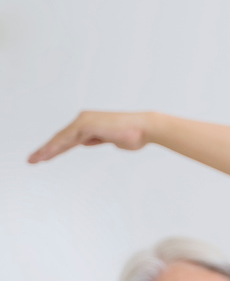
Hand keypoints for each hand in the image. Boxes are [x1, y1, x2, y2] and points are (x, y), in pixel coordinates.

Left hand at [27, 111, 151, 163]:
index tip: (45, 157)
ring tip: (35, 160)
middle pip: (61, 138)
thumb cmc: (134, 134)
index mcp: (90, 124)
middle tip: (33, 160)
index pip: (68, 139)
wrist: (145, 128)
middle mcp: (84, 121)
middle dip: (46, 150)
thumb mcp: (111, 139)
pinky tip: (47, 153)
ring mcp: (84, 122)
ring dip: (47, 150)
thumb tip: (86, 141)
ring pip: (61, 139)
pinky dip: (56, 146)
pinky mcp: (86, 125)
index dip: (55, 148)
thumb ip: (97, 139)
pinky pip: (67, 138)